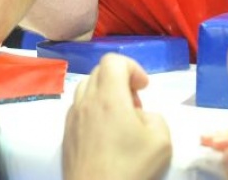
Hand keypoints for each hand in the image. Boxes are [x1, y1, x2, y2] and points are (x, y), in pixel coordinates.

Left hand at [63, 54, 171, 179]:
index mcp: (109, 96)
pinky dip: (93, 109)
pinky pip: (78, 108)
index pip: (113, 60)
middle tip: (134, 105)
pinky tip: (105, 134)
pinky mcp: (65, 133)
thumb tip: (141, 116)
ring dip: (105, 94)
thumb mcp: (161, 142)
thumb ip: (156, 117)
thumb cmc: (128, 168)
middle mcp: (86, 100)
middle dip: (120, 80)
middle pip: (99, 71)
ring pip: (86, 88)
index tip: (143, 88)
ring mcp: (72, 117)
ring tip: (119, 119)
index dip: (132, 68)